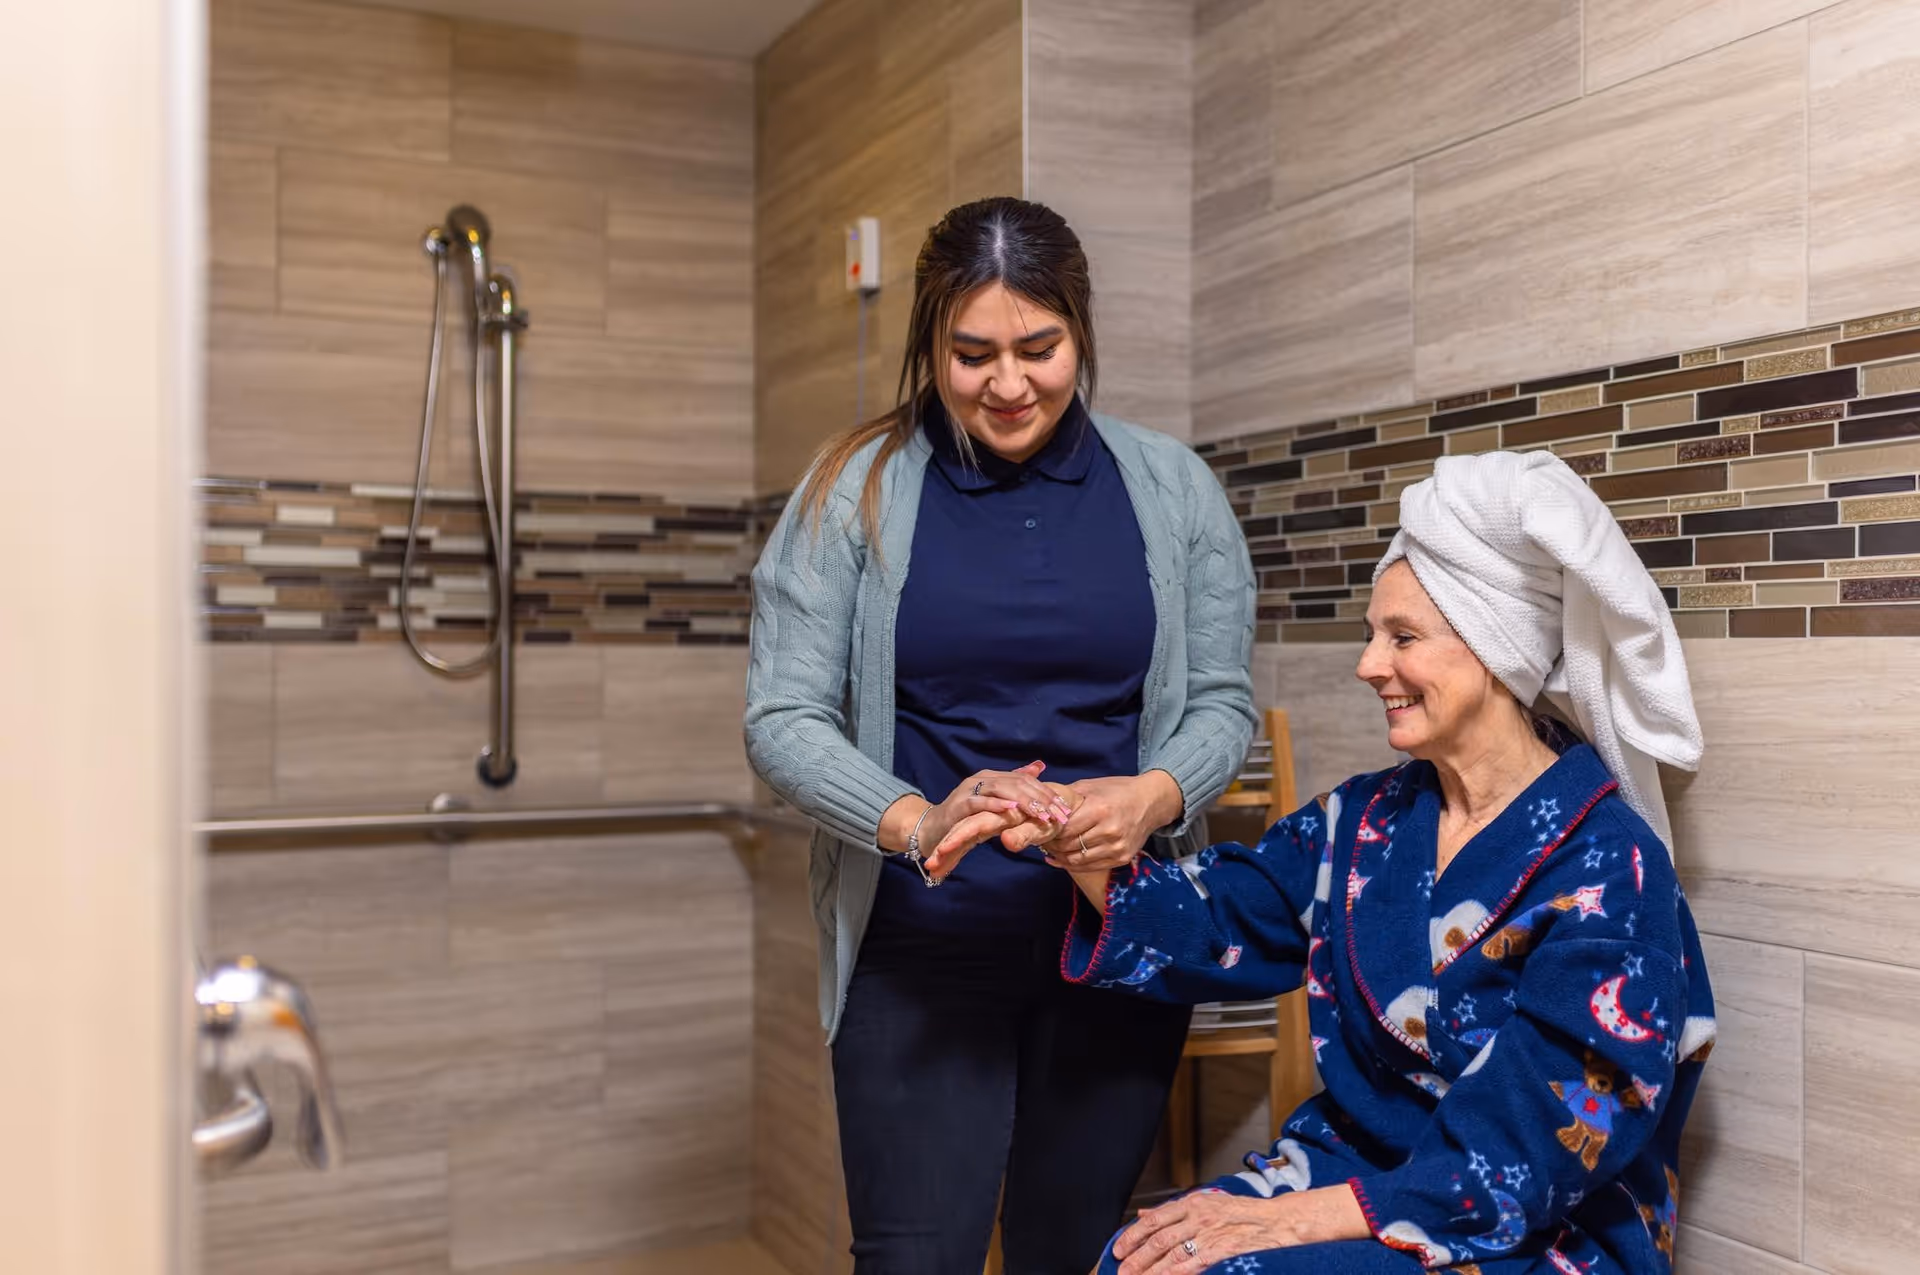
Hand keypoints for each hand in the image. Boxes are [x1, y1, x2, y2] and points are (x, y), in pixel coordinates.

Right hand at [914, 762, 1073, 877]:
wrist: (934, 830)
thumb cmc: (967, 818)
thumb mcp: (996, 803)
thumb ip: (1016, 787)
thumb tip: (1039, 767)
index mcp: (994, 777)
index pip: (1026, 780)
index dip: (1047, 793)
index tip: (1065, 808)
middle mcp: (983, 779)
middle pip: (1018, 783)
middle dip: (1041, 799)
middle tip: (1059, 814)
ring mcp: (969, 790)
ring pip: (1001, 789)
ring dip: (1024, 802)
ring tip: (1042, 813)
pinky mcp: (958, 805)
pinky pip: (978, 802)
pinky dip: (995, 805)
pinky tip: (1011, 810)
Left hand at [1036, 772, 1183, 872]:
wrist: (1151, 802)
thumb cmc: (1118, 791)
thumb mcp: (1090, 786)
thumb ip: (1067, 798)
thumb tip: (1041, 807)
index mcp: (1100, 809)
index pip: (1065, 829)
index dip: (1049, 831)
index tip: (1041, 829)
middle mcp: (1110, 831)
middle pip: (1069, 846)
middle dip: (1052, 845)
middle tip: (1042, 840)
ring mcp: (1117, 847)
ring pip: (1077, 860)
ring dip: (1060, 857)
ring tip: (1051, 849)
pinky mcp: (1122, 858)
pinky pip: (1090, 867)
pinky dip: (1073, 865)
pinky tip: (1062, 858)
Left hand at [1114, 1186, 1366, 1273]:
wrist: (1278, 1221)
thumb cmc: (1243, 1213)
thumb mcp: (1208, 1203)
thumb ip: (1175, 1211)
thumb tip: (1143, 1215)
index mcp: (1193, 1202)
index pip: (1156, 1218)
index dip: (1134, 1234)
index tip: (1119, 1248)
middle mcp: (1199, 1216)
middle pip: (1160, 1237)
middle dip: (1137, 1256)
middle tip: (1122, 1270)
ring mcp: (1210, 1234)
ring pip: (1172, 1253)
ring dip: (1151, 1269)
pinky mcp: (1222, 1251)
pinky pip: (1193, 1265)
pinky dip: (1175, 1273)